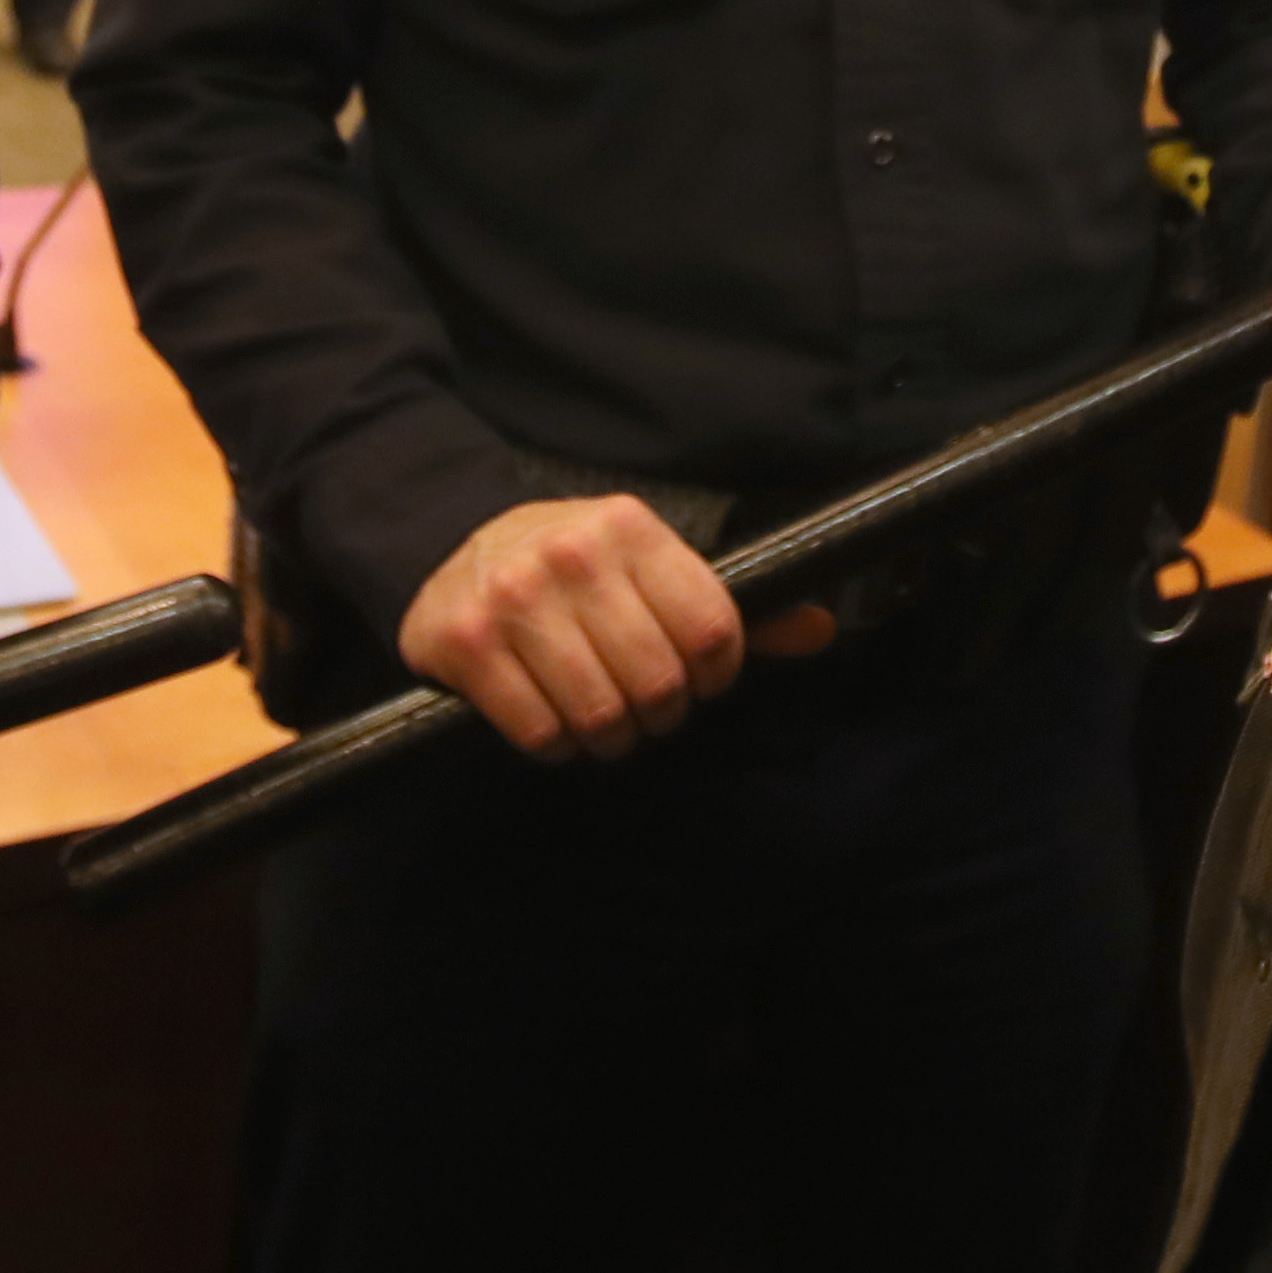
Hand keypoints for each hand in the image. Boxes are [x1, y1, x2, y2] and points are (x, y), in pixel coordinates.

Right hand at [396, 496, 802, 761]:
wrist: (454, 547)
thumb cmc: (572, 568)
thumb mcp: (649, 566)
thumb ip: (731, 605)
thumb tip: (818, 630)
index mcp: (629, 526)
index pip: (713, 629)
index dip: (717, 675)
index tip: (699, 680)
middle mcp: (571, 553)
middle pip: (659, 682)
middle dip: (661, 715)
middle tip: (645, 709)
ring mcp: (512, 597)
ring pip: (600, 715)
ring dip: (610, 738)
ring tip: (603, 721)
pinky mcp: (465, 643)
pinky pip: (539, 732)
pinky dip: (556, 746)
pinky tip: (554, 721)